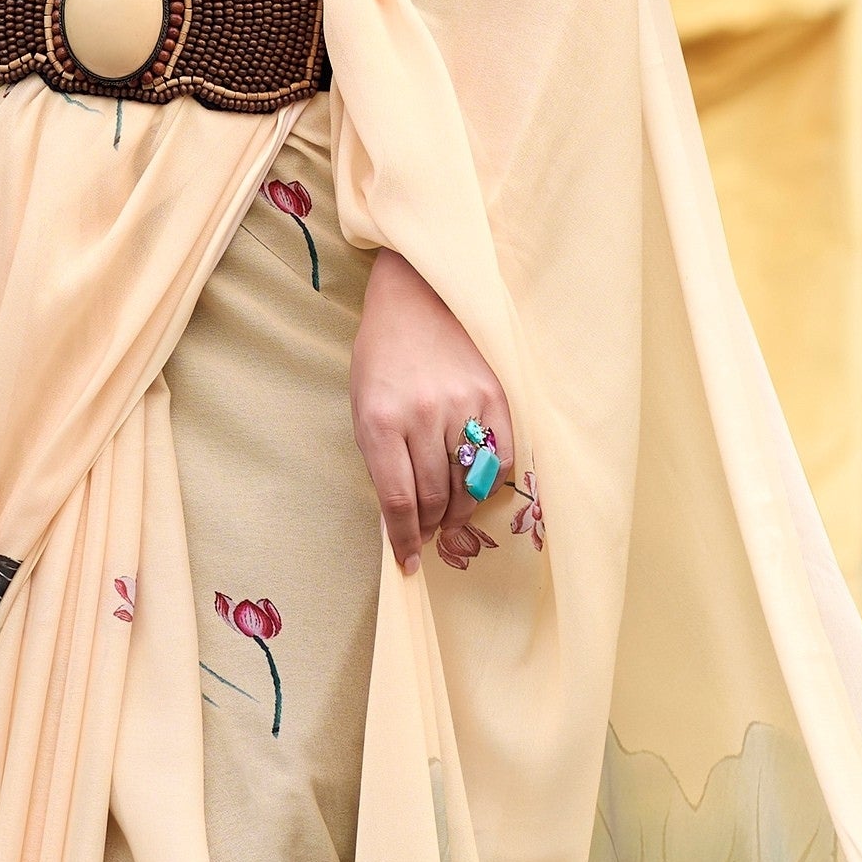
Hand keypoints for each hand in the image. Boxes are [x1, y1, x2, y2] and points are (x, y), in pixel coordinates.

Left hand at [351, 250, 512, 574]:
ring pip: (467, 485)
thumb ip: (382, 461)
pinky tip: (475, 489)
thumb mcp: (362, 408)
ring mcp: (461, 404)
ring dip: (458, 513)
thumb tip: (402, 516)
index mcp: (379, 421)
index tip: (408, 562)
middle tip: (427, 537)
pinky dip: (488, 484)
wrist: (415, 299)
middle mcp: (422, 415)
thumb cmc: (381, 358)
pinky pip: (499, 459)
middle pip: (434, 498)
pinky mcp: (493, 395)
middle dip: (429, 528)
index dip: (404, 539)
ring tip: (448, 518)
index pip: (398, 500)